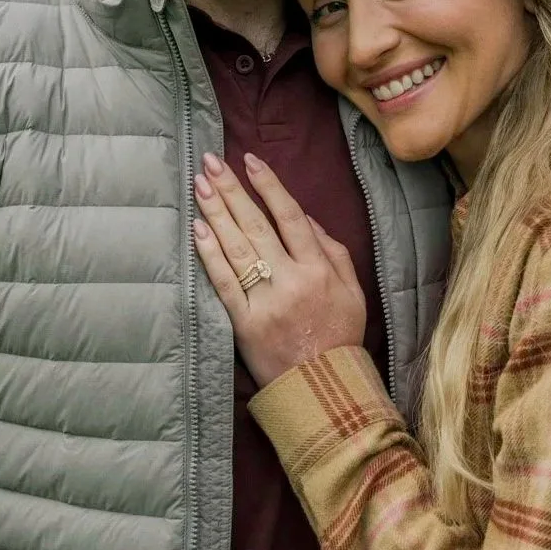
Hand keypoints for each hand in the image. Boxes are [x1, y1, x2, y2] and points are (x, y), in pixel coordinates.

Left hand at [192, 151, 365, 388]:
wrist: (323, 389)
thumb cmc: (339, 336)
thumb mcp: (352, 290)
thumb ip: (332, 250)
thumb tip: (305, 216)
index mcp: (319, 269)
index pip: (290, 216)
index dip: (269, 185)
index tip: (250, 160)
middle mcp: (292, 280)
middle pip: (257, 225)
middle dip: (232, 190)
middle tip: (211, 162)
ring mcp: (266, 302)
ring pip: (236, 248)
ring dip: (216, 213)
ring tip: (200, 185)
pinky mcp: (244, 323)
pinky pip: (223, 283)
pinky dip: (209, 255)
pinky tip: (198, 230)